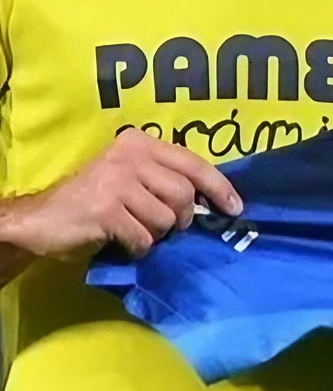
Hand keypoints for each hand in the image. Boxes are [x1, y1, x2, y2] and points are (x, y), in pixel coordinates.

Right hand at [0, 129, 242, 260]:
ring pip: (166, 219)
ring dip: (155, 234)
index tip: (235, 208)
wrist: (38, 219)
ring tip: (132, 229)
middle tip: (163, 226)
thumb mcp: (130, 177)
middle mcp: (129, 155)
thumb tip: (215, 202)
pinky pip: (144, 238)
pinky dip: (138, 247)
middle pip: (185, 195)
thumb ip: (164, 179)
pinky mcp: (106, 210)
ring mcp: (117, 181)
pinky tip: (120, 241)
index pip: (194, 163)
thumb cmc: (91, 200)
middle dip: (181, 218)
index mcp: (139, 143)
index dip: (220, 188)